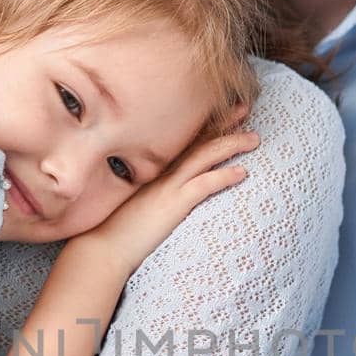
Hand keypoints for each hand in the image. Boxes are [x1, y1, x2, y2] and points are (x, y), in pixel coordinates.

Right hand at [83, 128, 259, 274]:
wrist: (101, 247)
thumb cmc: (114, 229)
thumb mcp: (133, 202)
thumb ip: (149, 192)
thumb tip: (161, 193)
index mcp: (152, 168)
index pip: (183, 140)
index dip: (204, 124)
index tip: (223, 112)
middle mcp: (160, 171)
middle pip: (197, 140)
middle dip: (224, 122)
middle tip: (246, 107)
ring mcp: (167, 186)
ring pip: (205, 156)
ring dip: (232, 144)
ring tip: (254, 138)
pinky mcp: (172, 204)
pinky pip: (204, 184)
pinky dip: (225, 176)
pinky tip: (242, 172)